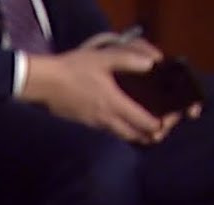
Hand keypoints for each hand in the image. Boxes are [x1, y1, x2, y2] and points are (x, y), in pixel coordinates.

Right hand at [21, 46, 166, 143]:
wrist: (43, 82)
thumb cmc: (73, 69)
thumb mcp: (103, 58)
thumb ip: (129, 60)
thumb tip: (152, 64)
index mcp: (114, 104)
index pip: (144, 122)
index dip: (160, 125)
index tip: (169, 120)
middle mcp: (106, 119)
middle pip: (135, 136)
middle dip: (151, 135)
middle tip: (160, 128)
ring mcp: (93, 124)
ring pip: (120, 136)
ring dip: (135, 135)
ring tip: (144, 129)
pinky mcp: (83, 124)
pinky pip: (107, 132)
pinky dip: (119, 131)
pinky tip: (120, 122)